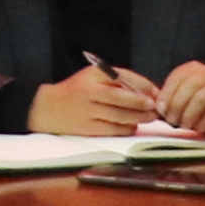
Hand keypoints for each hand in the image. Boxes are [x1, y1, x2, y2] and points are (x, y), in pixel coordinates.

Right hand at [29, 61, 161, 136]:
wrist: (48, 108)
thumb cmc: (78, 91)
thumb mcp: (94, 78)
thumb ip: (119, 81)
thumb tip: (150, 92)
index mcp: (93, 75)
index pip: (123, 77)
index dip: (143, 86)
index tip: (156, 92)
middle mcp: (89, 92)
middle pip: (122, 98)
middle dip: (143, 104)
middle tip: (155, 107)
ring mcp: (87, 111)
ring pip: (120, 116)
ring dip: (138, 118)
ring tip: (149, 117)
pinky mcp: (87, 128)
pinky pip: (113, 129)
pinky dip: (126, 128)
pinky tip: (133, 125)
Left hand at [154, 63, 204, 141]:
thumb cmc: (192, 108)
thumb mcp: (177, 99)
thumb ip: (166, 99)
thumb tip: (155, 106)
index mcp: (193, 69)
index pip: (177, 77)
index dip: (166, 94)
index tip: (160, 109)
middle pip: (190, 86)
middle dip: (177, 105)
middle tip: (171, 120)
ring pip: (201, 98)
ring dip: (188, 114)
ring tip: (184, 125)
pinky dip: (202, 122)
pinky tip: (197, 128)